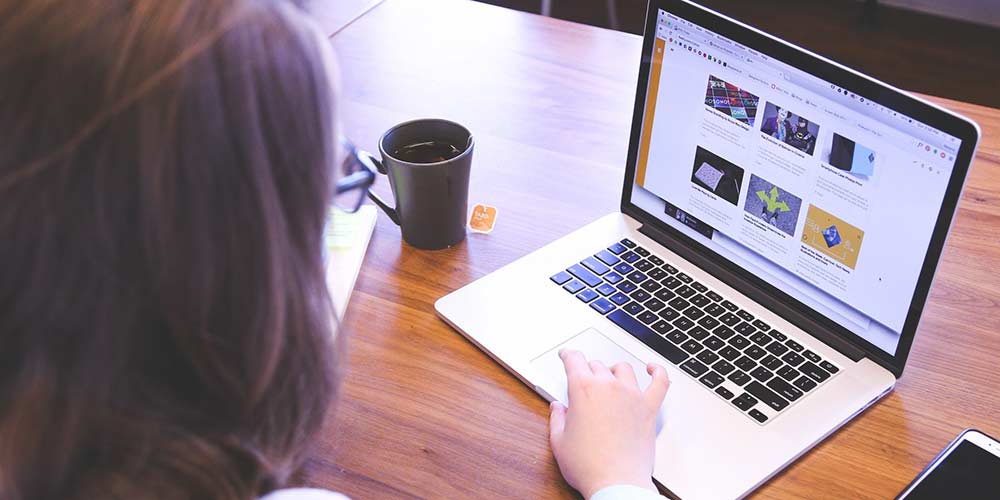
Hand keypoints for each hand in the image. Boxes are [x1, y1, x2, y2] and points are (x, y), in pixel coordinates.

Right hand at [548, 349, 669, 498]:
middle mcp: (609, 387)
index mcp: (583, 390)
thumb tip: (558, 408)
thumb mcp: (559, 442)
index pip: (574, 360)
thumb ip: (557, 419)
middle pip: (597, 365)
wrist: (616, 483)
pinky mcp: (649, 409)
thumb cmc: (588, 466)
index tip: (567, 355)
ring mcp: (632, 396)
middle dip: (588, 369)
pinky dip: (657, 372)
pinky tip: (652, 369)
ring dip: (614, 370)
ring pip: (623, 368)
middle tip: (584, 379)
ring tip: (610, 376)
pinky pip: (659, 382)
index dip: (568, 355)